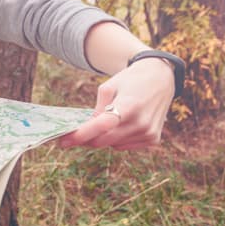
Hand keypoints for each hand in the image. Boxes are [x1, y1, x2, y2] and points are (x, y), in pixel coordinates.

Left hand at [59, 58, 174, 149]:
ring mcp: (149, 133)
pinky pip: (125, 146)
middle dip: (86, 139)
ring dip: (103, 138)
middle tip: (71, 136)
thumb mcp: (108, 88)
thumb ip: (98, 110)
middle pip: (104, 140)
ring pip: (113, 145)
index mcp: (130, 105)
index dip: (82, 135)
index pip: (102, 125)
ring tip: (104, 121)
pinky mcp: (153, 139)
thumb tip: (88, 131)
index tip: (63, 141)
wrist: (161, 79)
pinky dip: (116, 139)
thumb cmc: (129, 81)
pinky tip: (120, 126)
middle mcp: (142, 122)